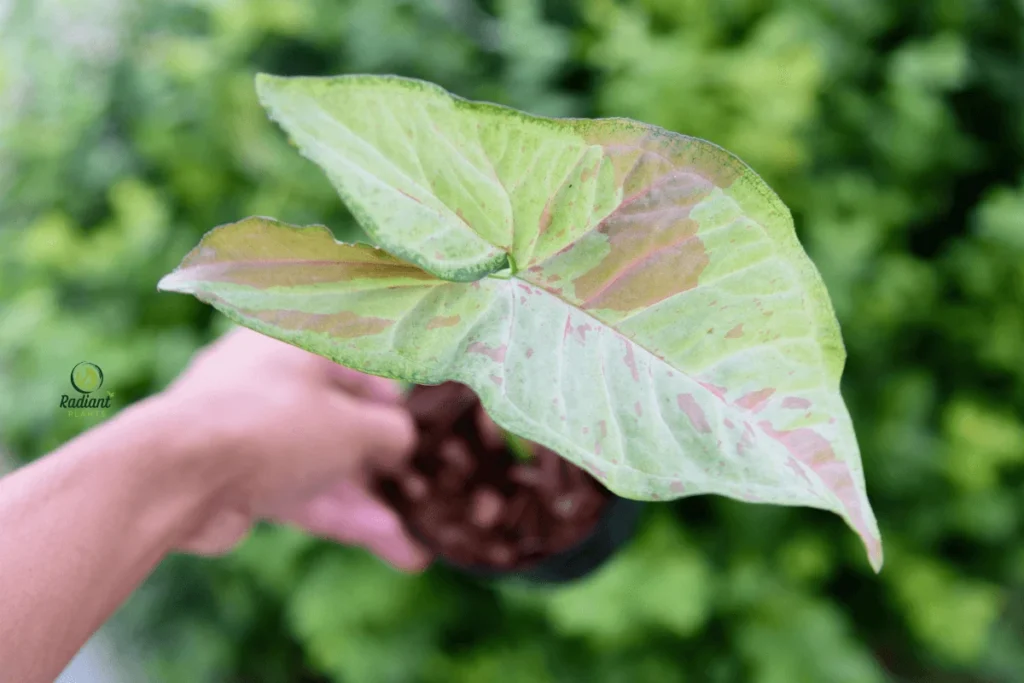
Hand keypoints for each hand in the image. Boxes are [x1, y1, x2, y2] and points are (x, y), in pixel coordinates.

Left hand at [157, 327, 429, 570]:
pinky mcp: (238, 475)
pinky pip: (299, 490)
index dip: (395, 405)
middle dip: (384, 468)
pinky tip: (387, 546)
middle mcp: (273, 378)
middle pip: (342, 422)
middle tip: (419, 500)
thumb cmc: (273, 427)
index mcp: (299, 341)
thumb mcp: (354, 427)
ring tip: (412, 546)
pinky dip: (338, 515)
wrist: (175, 477)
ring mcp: (252, 429)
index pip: (360, 365)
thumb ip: (391, 433)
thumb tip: (400, 441)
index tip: (422, 440)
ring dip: (367, 504)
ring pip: (322, 464)